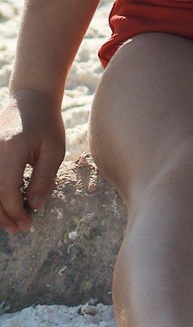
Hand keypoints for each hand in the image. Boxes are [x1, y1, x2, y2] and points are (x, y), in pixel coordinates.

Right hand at [0, 90, 65, 233]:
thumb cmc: (46, 122)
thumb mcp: (54, 150)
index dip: (15, 210)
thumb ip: (44, 179)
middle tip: (18, 229)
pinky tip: (3, 206)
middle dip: (3, 215)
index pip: (7, 190)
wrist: (31, 97)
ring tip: (10, 223)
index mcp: (11, 149)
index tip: (27, 223)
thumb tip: (35, 206)